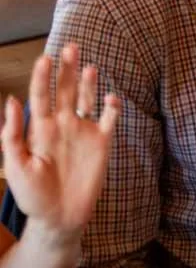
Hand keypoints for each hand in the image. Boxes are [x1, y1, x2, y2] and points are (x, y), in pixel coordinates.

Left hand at [1, 44, 119, 239]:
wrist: (58, 220)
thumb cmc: (32, 196)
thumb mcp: (15, 167)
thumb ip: (13, 135)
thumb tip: (12, 100)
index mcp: (40, 129)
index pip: (41, 96)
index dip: (42, 77)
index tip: (44, 58)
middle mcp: (63, 124)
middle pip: (66, 90)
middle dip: (67, 69)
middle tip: (70, 47)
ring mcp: (83, 132)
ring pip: (87, 99)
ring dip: (89, 83)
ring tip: (89, 67)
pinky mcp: (101, 143)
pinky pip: (108, 120)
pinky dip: (112, 108)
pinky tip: (111, 99)